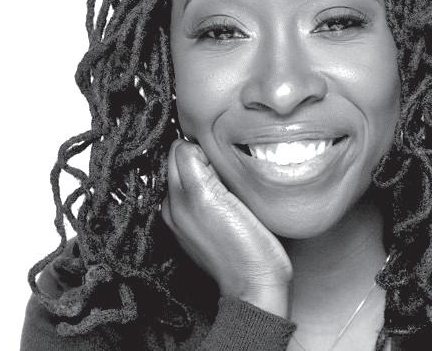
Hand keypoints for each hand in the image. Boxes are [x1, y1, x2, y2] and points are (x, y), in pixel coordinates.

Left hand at [161, 139, 292, 316]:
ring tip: (232, 188)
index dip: (203, 148)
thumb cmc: (240, 245)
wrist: (257, 285)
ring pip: (197, 174)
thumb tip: (190, 145)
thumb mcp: (208, 195)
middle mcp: (175, 206)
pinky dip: (218, 189)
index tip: (220, 162)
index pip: (180, 149)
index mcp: (175, 197)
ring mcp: (188, 219)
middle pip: (185, 160)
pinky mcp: (204, 228)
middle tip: (228, 174)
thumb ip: (192, 165)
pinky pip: (206, 193)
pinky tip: (234, 200)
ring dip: (212, 173)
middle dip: (205, 159)